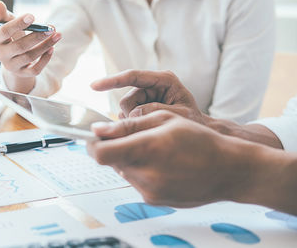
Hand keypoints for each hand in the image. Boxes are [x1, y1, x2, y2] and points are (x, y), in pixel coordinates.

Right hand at [0, 1, 61, 86]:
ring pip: (30, 57)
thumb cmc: (8, 34)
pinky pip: (35, 70)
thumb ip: (1, 14)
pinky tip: (52, 48)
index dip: (18, 24)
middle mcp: (0, 54)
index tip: (32, 16)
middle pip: (20, 46)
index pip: (5, 31)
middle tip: (50, 28)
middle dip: (37, 36)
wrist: (11, 55)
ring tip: (57, 35)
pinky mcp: (22, 73)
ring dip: (45, 46)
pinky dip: (45, 59)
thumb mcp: (4, 23)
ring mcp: (11, 66)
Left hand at [87, 111, 272, 207]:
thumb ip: (128, 125)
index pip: (99, 153)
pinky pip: (136, 182)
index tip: (96, 135)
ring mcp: (149, 191)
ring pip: (123, 171)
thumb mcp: (165, 119)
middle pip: (110, 161)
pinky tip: (161, 164)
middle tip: (134, 137)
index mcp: (145, 149)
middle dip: (115, 148)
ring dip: (129, 159)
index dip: (92, 143)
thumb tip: (98, 130)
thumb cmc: (200, 139)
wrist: (228, 170)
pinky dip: (141, 171)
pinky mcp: (154, 200)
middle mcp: (144, 174)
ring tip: (154, 150)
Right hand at [91, 70, 208, 123]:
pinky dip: (132, 125)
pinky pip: (127, 116)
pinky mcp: (140, 106)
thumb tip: (134, 114)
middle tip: (149, 127)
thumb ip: (157, 111)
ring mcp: (145, 96)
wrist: (198, 130)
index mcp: (164, 80)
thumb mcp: (179, 116)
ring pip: (124, 110)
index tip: (94, 86)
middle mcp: (152, 85)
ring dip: (133, 122)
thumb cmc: (192, 120)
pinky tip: (146, 128)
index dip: (113, 80)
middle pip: (126, 99)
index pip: (133, 76)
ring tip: (152, 128)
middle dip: (132, 116)